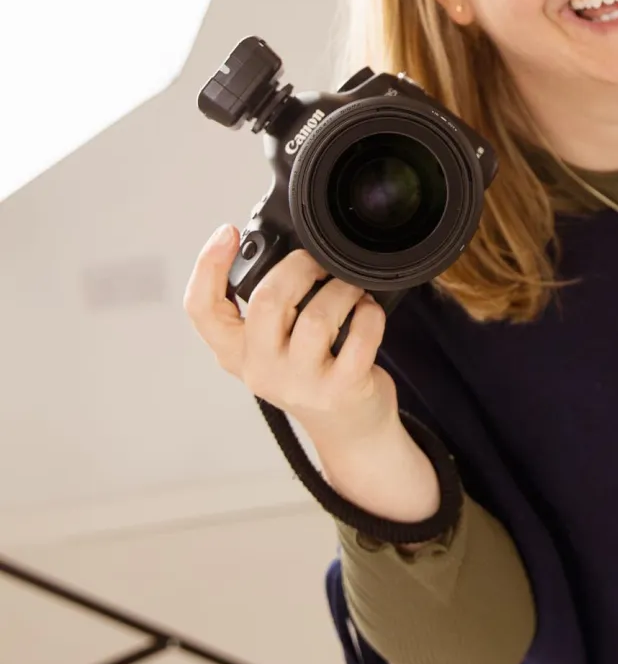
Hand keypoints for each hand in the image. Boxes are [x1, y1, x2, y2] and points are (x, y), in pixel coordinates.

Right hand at [183, 225, 393, 444]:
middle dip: (298, 266)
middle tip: (316, 261)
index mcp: (236, 353)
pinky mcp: (341, 389)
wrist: (351, 432)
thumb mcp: (273, 348)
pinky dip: (370, 314)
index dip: (208, 266)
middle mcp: (261, 369)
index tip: (226, 232)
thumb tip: (283, 249)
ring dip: (342, 290)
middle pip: (267, 300)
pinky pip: (360, 337)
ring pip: (317, 317)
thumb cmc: (314, 376)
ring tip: (350, 289)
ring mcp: (301, 383)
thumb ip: (268, 310)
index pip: (202, 309)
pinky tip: (368, 312)